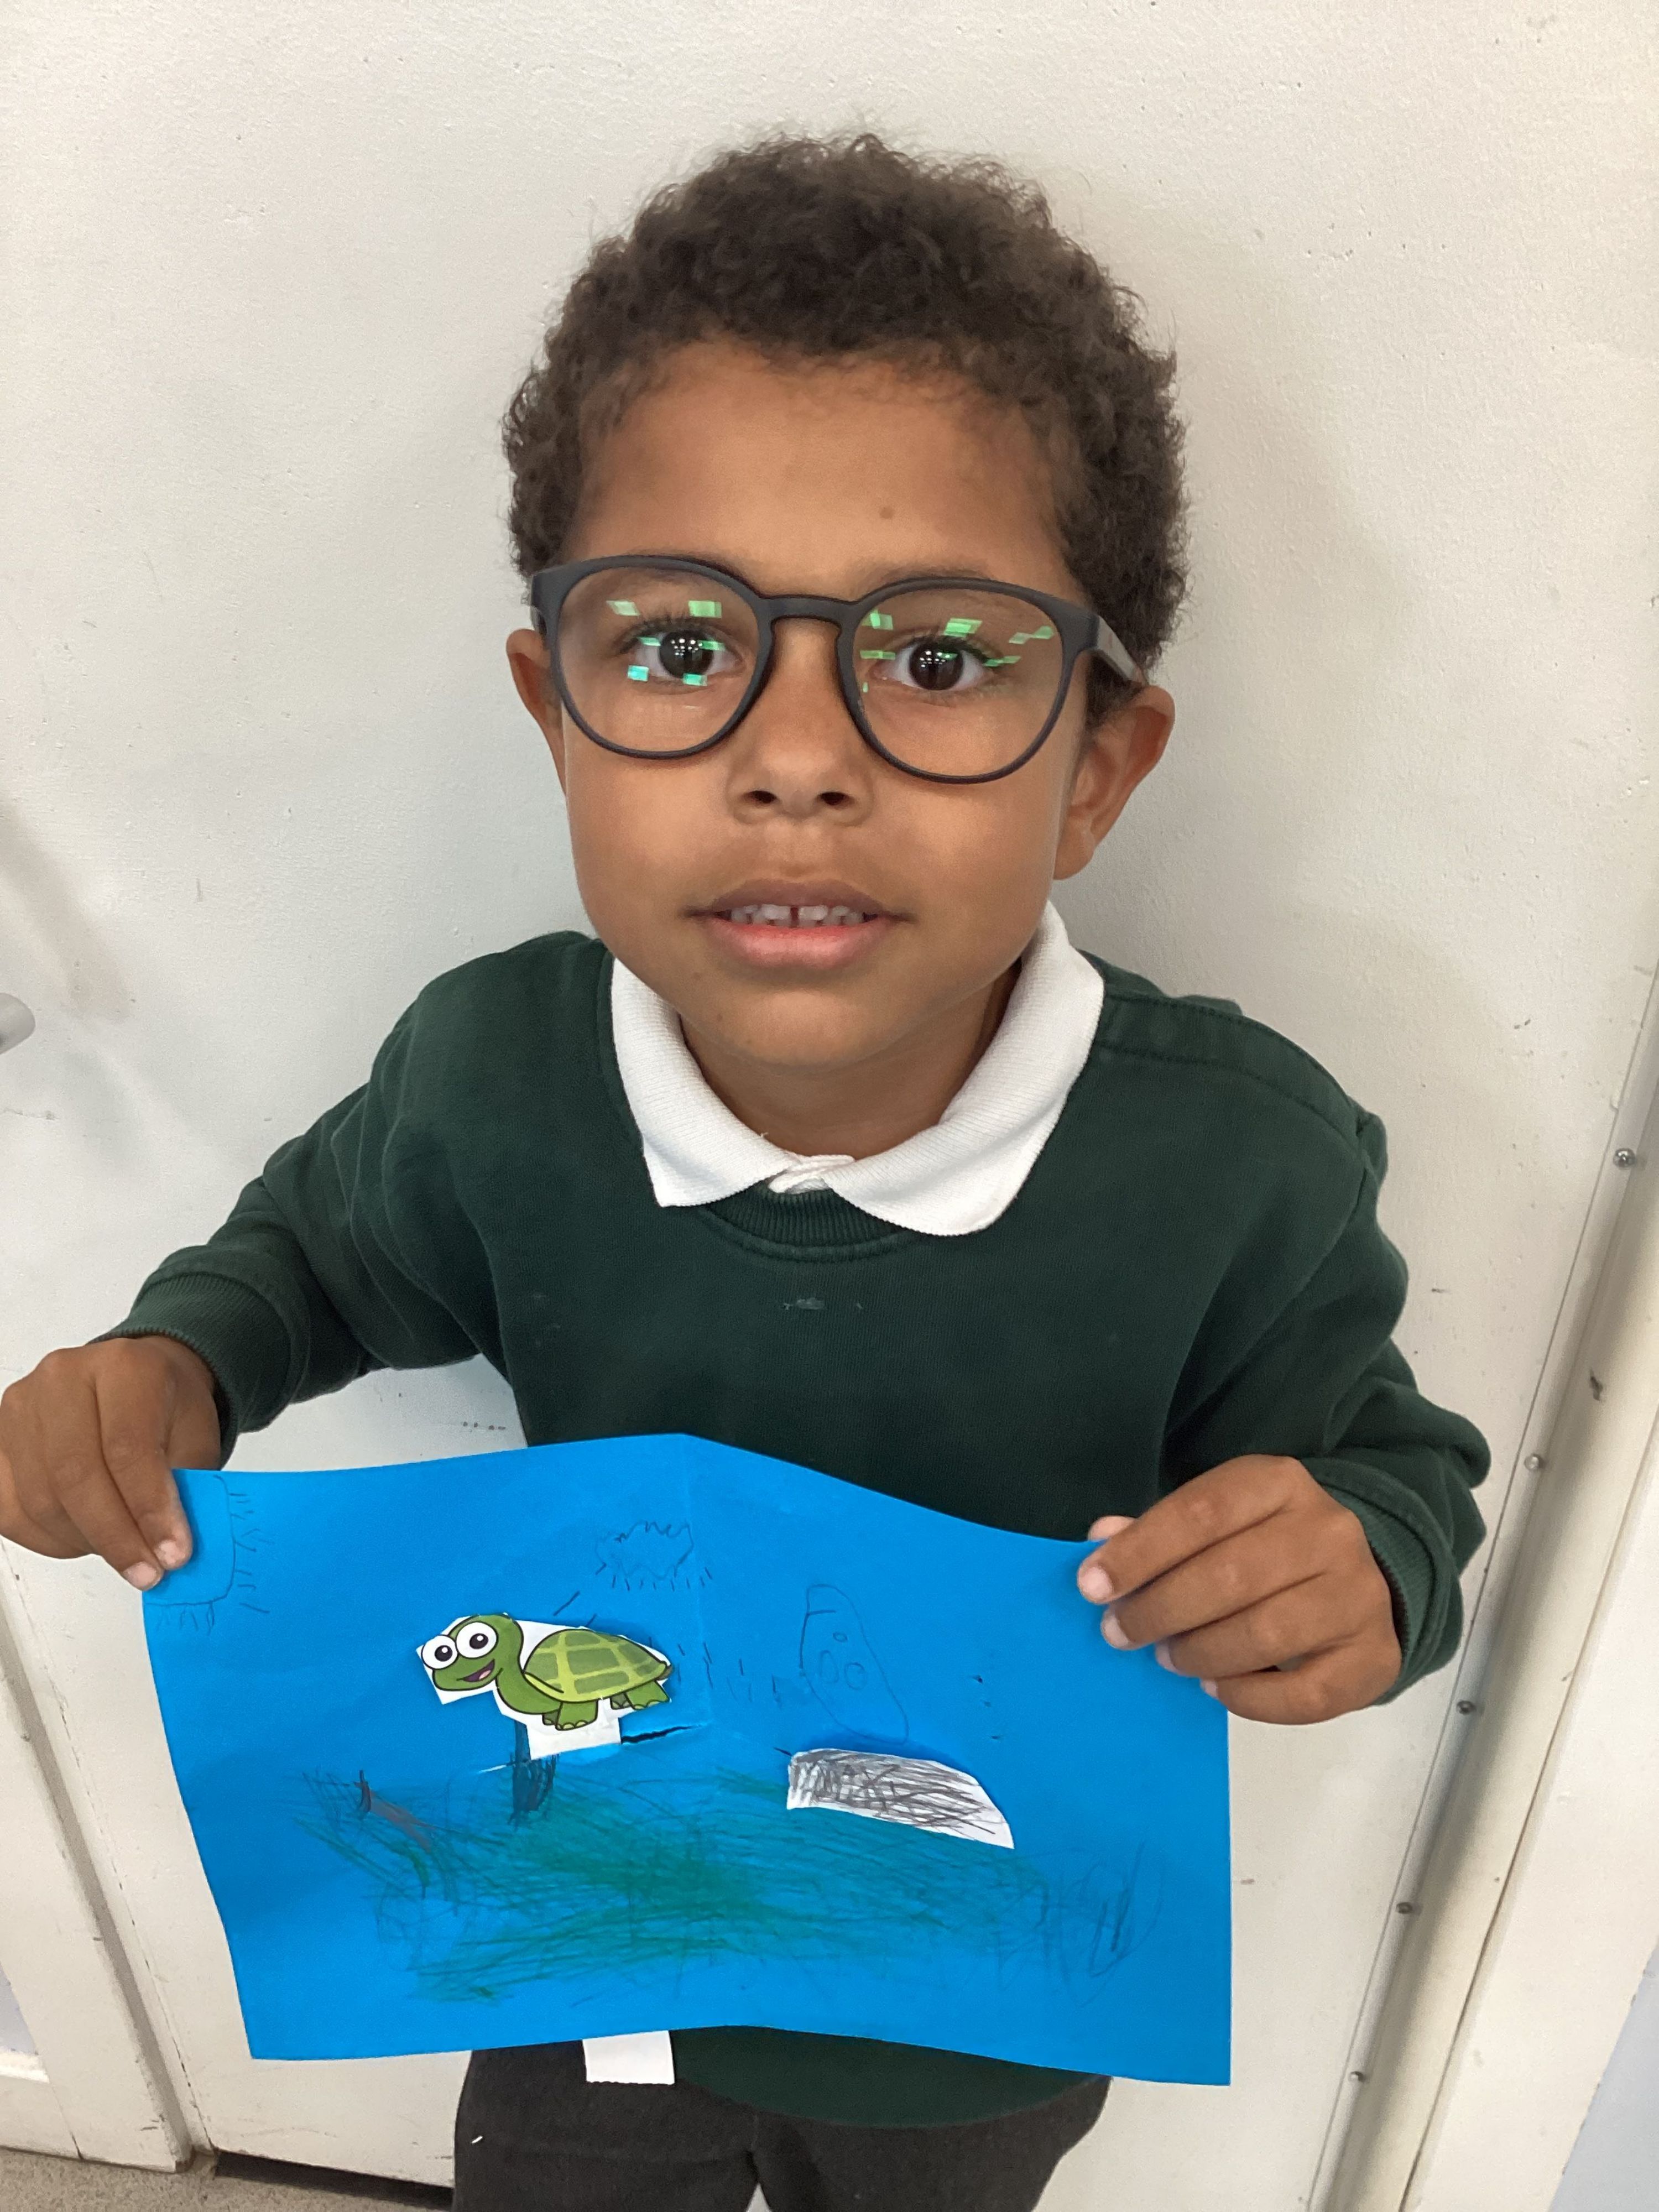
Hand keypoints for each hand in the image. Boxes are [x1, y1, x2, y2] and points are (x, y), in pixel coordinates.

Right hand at [0, 1337, 219, 1587]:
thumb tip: (171, 1549)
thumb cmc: (165, 1408)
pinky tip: (86, 1541)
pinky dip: (50, 1539)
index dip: (149, 1510)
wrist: (135, 1383)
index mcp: (124, 1366)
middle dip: (116, 1537)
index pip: (128, 1448)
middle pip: (76, 1475)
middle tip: (148, 1570)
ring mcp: (21, 1409)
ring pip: (41, 1499)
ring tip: (124, 1554)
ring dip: (85, 1542)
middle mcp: (64, 1378)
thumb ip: (185, 1490)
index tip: (172, 1553)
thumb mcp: (196, 1438)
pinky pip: (12, 1510)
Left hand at [1076, 1455, 1400, 1721]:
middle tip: (1120, 1633)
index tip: (1091, 1586)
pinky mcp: (1373, 1657)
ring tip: (1167, 1657)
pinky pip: (1304, 1694)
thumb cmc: (1264, 1547)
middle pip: (1230, 1575)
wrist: (1359, 1579)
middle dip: (1160, 1610)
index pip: (1201, 1512)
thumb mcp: (1217, 1520)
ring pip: (1265, 1633)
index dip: (1140, 1551)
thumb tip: (1100, 1542)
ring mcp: (1358, 1595)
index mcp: (1279, 1483)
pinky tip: (1215, 1685)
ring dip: (1199, 1652)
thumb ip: (1161, 1531)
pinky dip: (1248, 1697)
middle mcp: (1328, 1531)